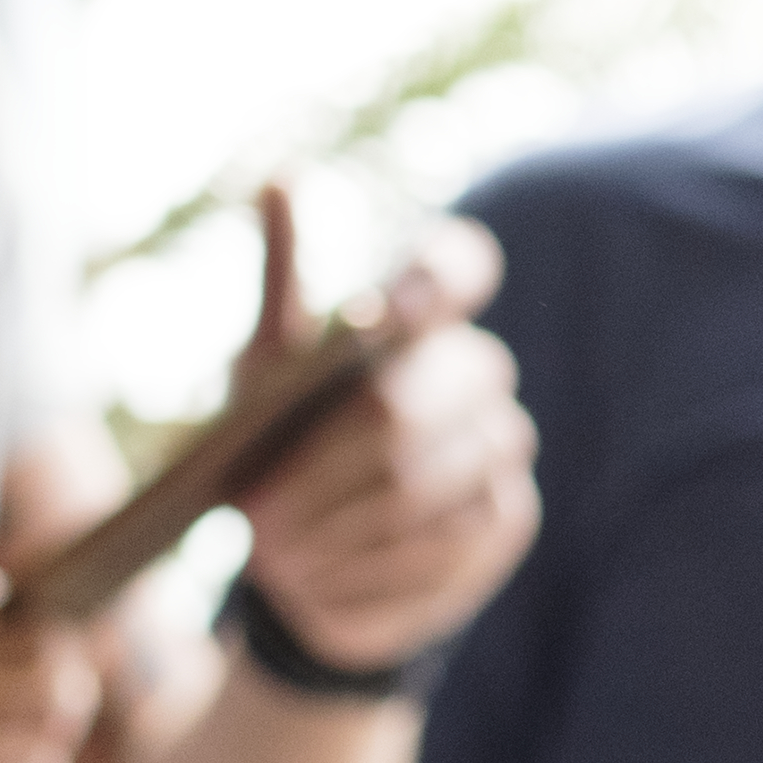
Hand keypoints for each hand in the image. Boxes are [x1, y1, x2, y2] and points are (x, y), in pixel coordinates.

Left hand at [226, 185, 540, 679]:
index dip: (433, 280)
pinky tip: (318, 583)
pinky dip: (360, 573)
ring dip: (330, 532)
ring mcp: (502, 449)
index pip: (455, 266)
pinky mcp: (508, 521)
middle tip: (254, 520)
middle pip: (403, 410)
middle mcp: (478, 372)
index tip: (395, 308)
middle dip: (318, 473)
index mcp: (424, 316)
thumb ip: (282, 285)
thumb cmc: (283, 451)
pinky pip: (434, 550)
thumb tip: (281, 179)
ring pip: (415, 491)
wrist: (312, 565)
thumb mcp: (265, 373)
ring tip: (275, 559)